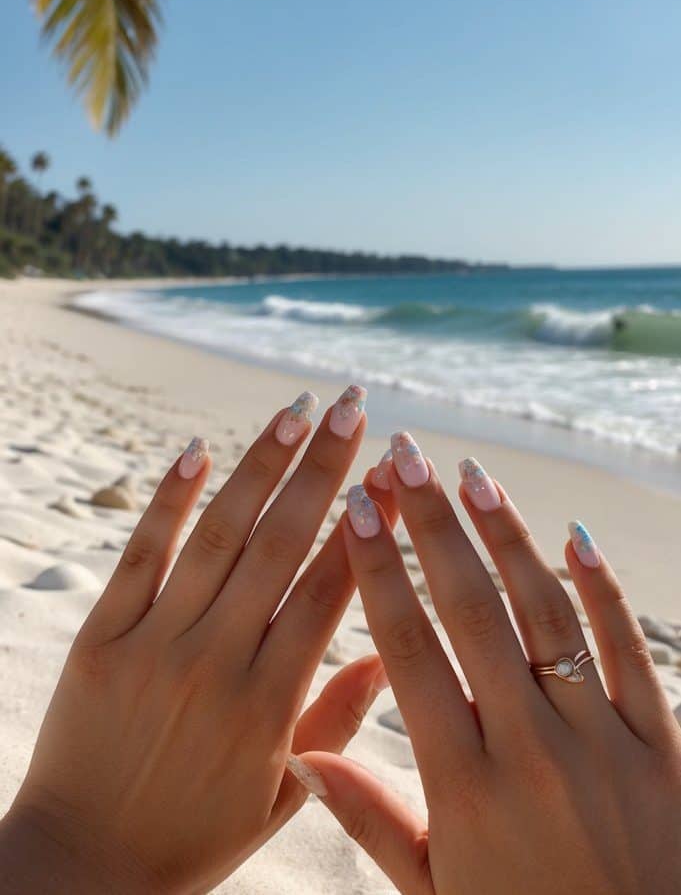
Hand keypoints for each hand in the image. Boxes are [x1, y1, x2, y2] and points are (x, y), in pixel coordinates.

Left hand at [0, 385, 391, 893]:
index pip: (330, 591)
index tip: (394, 471)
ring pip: (218, 535)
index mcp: (269, 704)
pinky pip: (141, 555)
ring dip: (260, 465)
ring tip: (296, 411)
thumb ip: (336, 722)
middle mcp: (216, 661)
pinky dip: (168, 501)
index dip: (367, 525)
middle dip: (323, 468)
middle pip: (281, 544)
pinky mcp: (103, 637)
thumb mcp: (281, 796)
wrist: (81, 866)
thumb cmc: (192, 836)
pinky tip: (196, 450)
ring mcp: (155, 643)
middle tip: (353, 404)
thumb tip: (392, 655)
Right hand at [290, 435, 680, 894]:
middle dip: (430, 526)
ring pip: (545, 613)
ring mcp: (603, 740)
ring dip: (504, 536)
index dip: (378, 574)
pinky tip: (572, 534)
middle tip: (403, 457)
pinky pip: (629, 651)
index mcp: (466, 785)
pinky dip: (602, 589)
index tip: (356, 511)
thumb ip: (372, 820)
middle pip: (470, 611)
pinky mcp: (663, 743)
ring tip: (470, 473)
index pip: (409, 652)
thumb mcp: (437, 893)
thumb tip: (303, 754)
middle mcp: (532, 747)